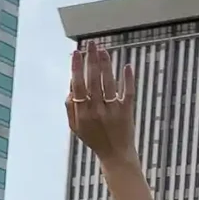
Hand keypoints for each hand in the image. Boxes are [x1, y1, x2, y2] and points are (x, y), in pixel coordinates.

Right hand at [66, 41, 137, 163]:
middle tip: (91, 44)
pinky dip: (128, 80)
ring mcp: (112, 110)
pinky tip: (127, 66)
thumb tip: (70, 88)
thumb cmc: (94, 139)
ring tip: (103, 50)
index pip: (78, 85)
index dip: (77, 68)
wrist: (115, 155)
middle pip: (93, 80)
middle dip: (91, 60)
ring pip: (109, 83)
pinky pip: (128, 93)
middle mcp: (97, 110)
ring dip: (106, 65)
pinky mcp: (126, 111)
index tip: (76, 53)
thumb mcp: (76, 127)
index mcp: (82, 113)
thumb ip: (70, 108)